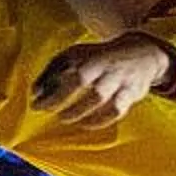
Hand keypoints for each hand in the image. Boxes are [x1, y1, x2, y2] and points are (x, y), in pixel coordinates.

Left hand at [31, 34, 172, 128]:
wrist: (141, 51)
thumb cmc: (98, 56)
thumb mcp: (74, 55)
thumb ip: (52, 71)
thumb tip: (35, 93)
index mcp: (92, 58)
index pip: (74, 78)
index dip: (55, 94)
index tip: (38, 105)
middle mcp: (109, 70)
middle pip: (93, 92)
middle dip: (71, 107)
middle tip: (57, 116)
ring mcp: (122, 83)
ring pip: (106, 102)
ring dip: (84, 114)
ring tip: (67, 119)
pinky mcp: (132, 94)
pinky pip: (118, 111)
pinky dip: (102, 121)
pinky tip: (87, 124)